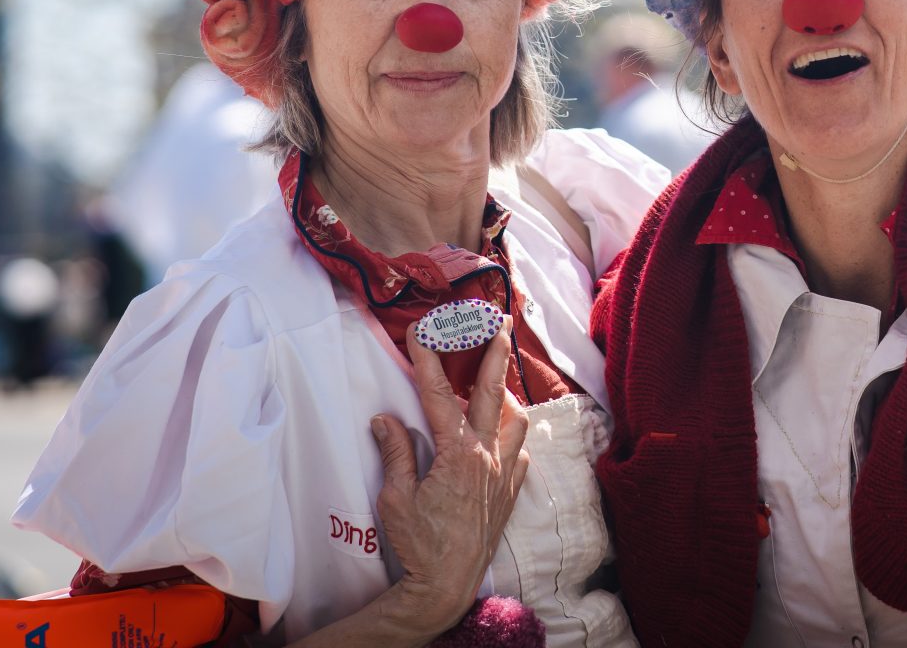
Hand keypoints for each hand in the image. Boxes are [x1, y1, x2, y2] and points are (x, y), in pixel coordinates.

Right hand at [371, 321, 530, 638]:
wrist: (447, 583)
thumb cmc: (419, 543)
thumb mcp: (396, 497)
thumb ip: (395, 452)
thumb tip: (385, 419)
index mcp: (457, 453)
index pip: (440, 396)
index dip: (428, 361)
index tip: (422, 332)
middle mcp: (488, 456)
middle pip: (495, 393)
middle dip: (496, 354)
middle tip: (502, 323)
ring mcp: (505, 473)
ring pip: (517, 420)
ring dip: (507, 397)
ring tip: (496, 383)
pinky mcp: (511, 492)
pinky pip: (521, 452)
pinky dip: (513, 435)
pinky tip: (503, 433)